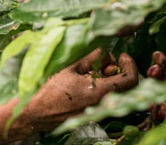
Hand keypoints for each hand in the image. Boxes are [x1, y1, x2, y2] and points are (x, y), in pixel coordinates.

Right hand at [18, 48, 138, 132]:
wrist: (34, 113)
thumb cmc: (49, 89)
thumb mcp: (70, 67)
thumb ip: (91, 58)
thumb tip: (105, 50)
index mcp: (100, 92)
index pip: (130, 80)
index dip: (130, 64)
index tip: (121, 55)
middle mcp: (103, 105)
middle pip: (124, 85)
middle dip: (117, 69)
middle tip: (103, 60)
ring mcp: (98, 112)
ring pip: (115, 92)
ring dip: (108, 78)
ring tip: (90, 70)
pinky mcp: (91, 115)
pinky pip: (104, 99)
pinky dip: (101, 87)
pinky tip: (84, 81)